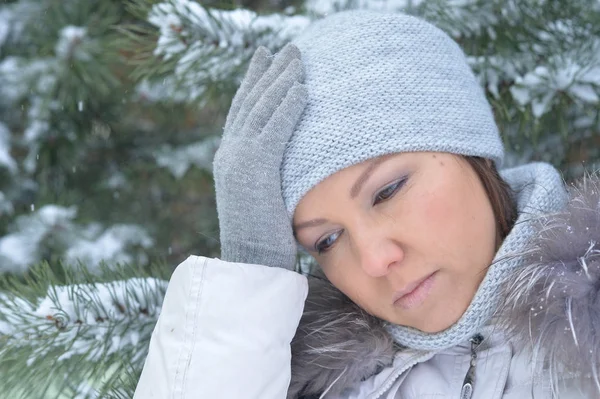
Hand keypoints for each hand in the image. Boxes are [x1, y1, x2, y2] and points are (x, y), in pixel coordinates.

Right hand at [213, 44, 306, 269]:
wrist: (247, 263)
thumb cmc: (261, 237)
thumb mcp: (260, 197)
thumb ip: (266, 173)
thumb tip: (285, 159)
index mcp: (230, 158)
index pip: (242, 110)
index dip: (254, 82)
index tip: (265, 60)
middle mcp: (230, 153)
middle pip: (251, 102)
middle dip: (270, 73)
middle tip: (289, 50)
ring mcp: (239, 160)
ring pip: (262, 111)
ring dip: (281, 82)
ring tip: (299, 59)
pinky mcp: (254, 170)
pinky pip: (274, 131)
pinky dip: (287, 108)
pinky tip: (302, 90)